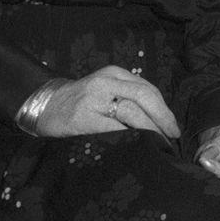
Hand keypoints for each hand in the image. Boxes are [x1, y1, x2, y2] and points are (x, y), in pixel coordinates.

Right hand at [35, 65, 179, 141]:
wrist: (46, 106)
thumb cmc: (83, 102)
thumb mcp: (107, 89)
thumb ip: (130, 97)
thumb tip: (162, 120)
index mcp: (115, 74)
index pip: (149, 90)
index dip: (165, 110)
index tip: (173, 128)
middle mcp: (106, 82)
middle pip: (145, 97)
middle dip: (163, 119)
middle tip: (172, 137)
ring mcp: (94, 99)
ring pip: (133, 112)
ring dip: (151, 130)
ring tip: (159, 145)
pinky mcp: (84, 118)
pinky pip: (115, 129)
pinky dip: (131, 138)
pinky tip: (138, 147)